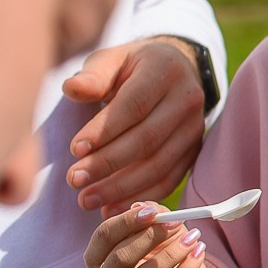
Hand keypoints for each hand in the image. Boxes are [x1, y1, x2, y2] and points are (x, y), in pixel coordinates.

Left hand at [62, 37, 208, 211]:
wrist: (175, 70)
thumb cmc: (133, 67)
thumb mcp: (111, 60)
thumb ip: (93, 75)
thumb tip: (73, 89)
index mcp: (165, 71)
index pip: (134, 105)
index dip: (105, 130)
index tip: (74, 149)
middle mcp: (188, 98)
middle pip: (148, 138)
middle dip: (109, 164)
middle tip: (74, 180)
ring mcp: (195, 127)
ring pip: (159, 164)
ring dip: (122, 187)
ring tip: (87, 199)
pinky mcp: (194, 149)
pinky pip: (170, 178)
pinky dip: (141, 196)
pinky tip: (112, 207)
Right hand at [84, 202, 217, 267]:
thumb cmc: (163, 252)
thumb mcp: (157, 229)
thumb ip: (151, 214)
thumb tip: (143, 206)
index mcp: (98, 259)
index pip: (104, 237)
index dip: (127, 221)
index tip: (152, 211)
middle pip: (119, 258)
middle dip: (149, 237)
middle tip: (175, 223)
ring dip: (172, 254)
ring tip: (193, 238)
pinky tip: (199, 254)